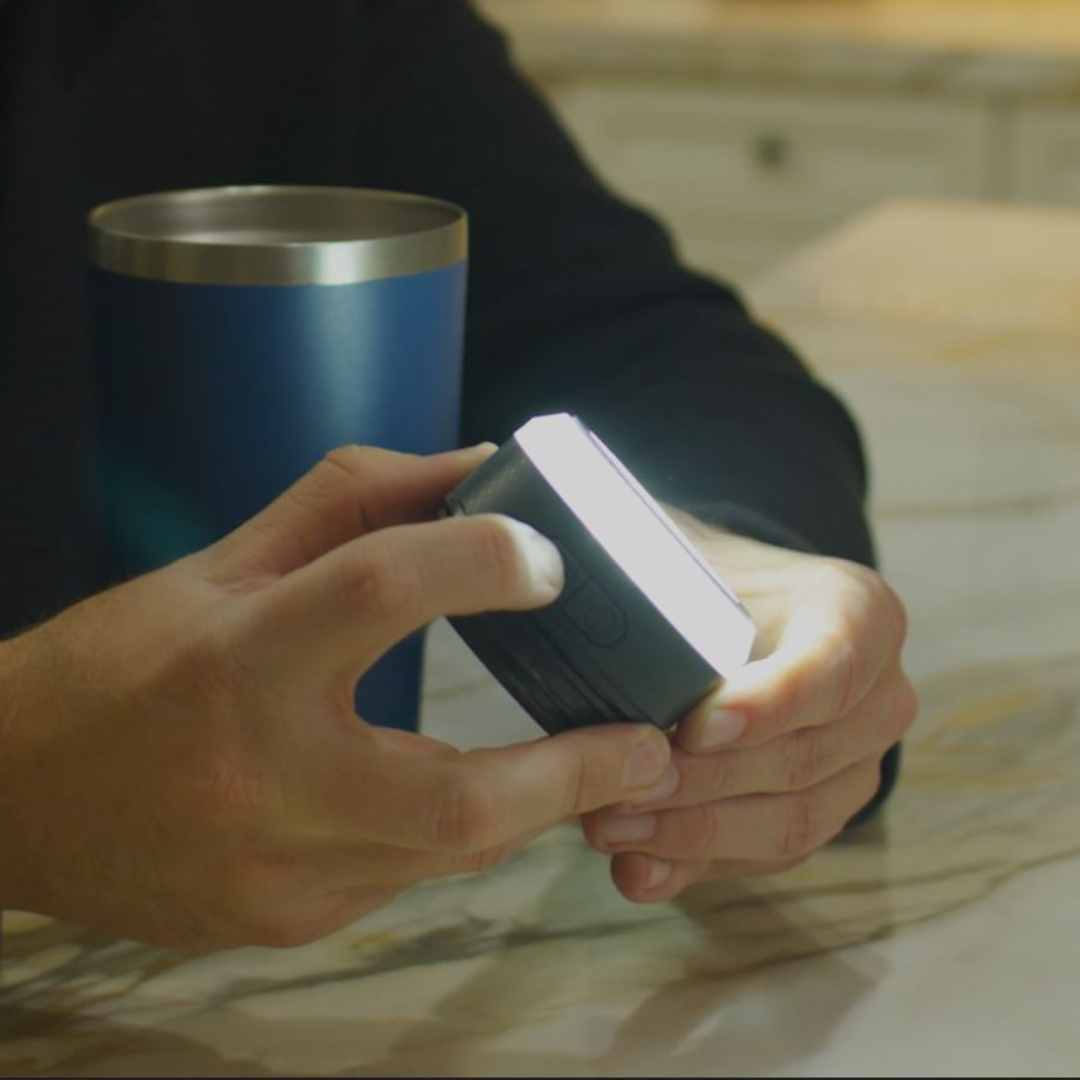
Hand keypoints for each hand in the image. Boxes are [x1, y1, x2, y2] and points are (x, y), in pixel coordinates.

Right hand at [0, 444, 669, 948]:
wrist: (10, 799)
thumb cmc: (121, 661)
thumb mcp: (224, 560)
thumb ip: (357, 505)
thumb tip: (481, 470)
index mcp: (239, 658)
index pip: (379, 588)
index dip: (481, 560)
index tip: (551, 559)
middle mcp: (261, 781)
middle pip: (457, 800)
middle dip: (575, 773)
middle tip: (651, 742)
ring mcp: (274, 877)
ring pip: (445, 852)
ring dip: (520, 803)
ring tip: (574, 760)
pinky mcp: (281, 926)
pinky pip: (400, 878)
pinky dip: (443, 834)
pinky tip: (446, 796)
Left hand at [581, 517, 915, 901]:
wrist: (721, 616)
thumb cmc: (694, 577)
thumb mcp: (677, 552)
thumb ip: (645, 566)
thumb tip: (564, 581)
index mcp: (858, 613)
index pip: (832, 665)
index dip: (768, 706)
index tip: (692, 728)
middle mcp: (879, 694)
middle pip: (803, 757)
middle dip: (704, 784)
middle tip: (620, 790)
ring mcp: (857, 762)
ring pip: (792, 822)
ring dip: (694, 834)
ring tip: (609, 827)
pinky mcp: (819, 812)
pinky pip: (767, 856)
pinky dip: (698, 864)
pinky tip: (636, 867)